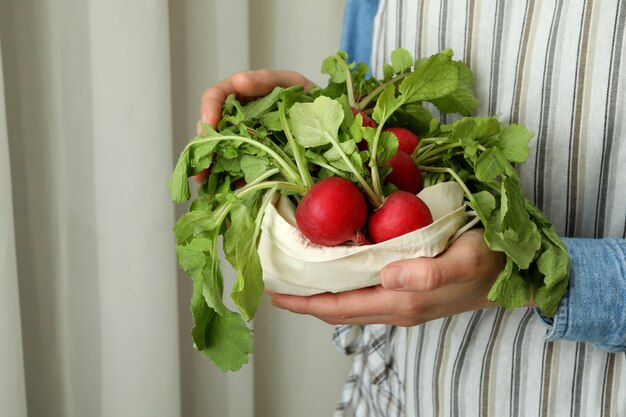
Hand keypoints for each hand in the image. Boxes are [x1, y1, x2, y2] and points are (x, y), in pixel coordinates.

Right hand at [192, 70, 314, 182]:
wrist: (332, 127)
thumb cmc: (311, 101)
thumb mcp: (293, 84)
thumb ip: (267, 80)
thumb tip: (239, 80)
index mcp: (245, 95)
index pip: (217, 96)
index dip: (209, 108)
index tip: (209, 123)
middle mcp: (239, 118)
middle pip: (212, 128)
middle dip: (203, 144)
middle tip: (202, 159)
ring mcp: (246, 141)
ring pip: (218, 152)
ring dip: (208, 166)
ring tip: (204, 180)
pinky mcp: (254, 163)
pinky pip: (234, 171)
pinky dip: (225, 181)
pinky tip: (220, 190)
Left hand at [269, 229, 506, 325]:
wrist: (516, 276)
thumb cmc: (491, 263)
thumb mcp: (465, 261)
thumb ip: (429, 272)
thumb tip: (387, 277)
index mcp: (403, 301)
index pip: (339, 307)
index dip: (304, 302)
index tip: (274, 290)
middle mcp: (397, 306)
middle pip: (337, 309)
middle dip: (303, 299)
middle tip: (274, 280)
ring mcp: (402, 302)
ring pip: (349, 303)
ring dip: (319, 293)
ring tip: (295, 275)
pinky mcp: (409, 293)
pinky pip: (364, 294)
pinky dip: (341, 285)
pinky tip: (335, 268)